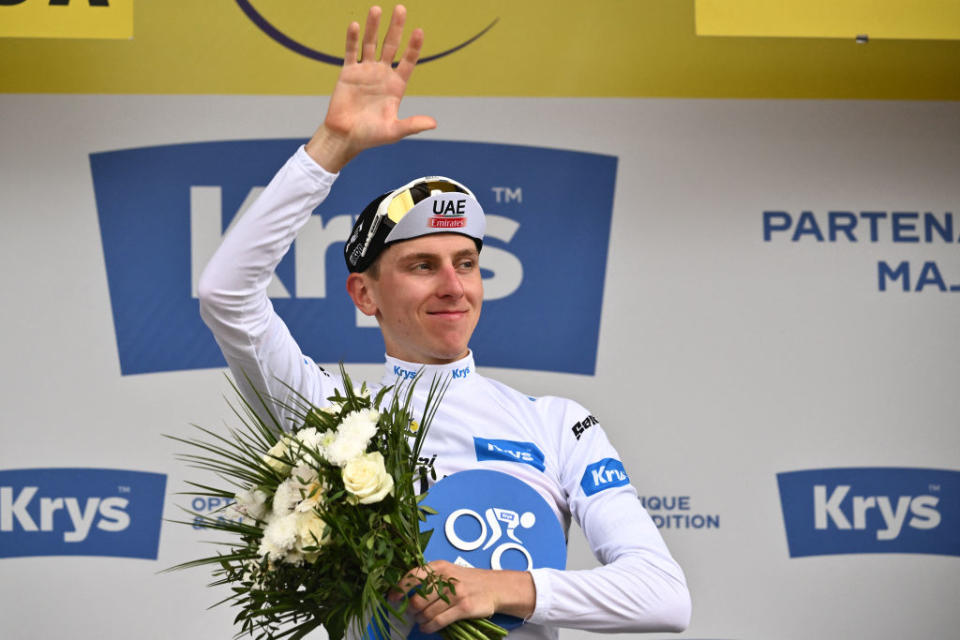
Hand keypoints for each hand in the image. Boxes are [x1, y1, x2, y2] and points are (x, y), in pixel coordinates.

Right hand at [305, 5, 436, 172]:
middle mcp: (382, 75)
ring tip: (377, 9)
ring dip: (374, 27)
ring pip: (370, 44)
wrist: (345, 137)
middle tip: (401, 9)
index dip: (413, 47)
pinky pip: (351, 52)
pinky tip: (356, 25)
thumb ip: (412, 125)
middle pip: (391, 46)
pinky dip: (353, 39)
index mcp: (396, 86)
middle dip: (396, 28)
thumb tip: (434, 124)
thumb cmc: (371, 136)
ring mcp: (365, 71)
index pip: (408, 61)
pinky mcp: (348, 73)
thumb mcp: (394, 131)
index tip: (419, 31)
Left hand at [390, 560, 535, 633]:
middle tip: (412, 613)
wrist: (494, 587)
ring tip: (421, 621)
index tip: (393, 599)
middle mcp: (445, 578)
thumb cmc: (468, 580)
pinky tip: (427, 628)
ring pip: (426, 612)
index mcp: (439, 567)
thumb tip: (406, 593)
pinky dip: (429, 628)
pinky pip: (438, 621)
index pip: (412, 576)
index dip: (399, 589)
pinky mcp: (463, 608)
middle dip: (411, 610)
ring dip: (420, 621)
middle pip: (417, 599)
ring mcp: (455, 593)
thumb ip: (429, 578)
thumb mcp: (448, 571)